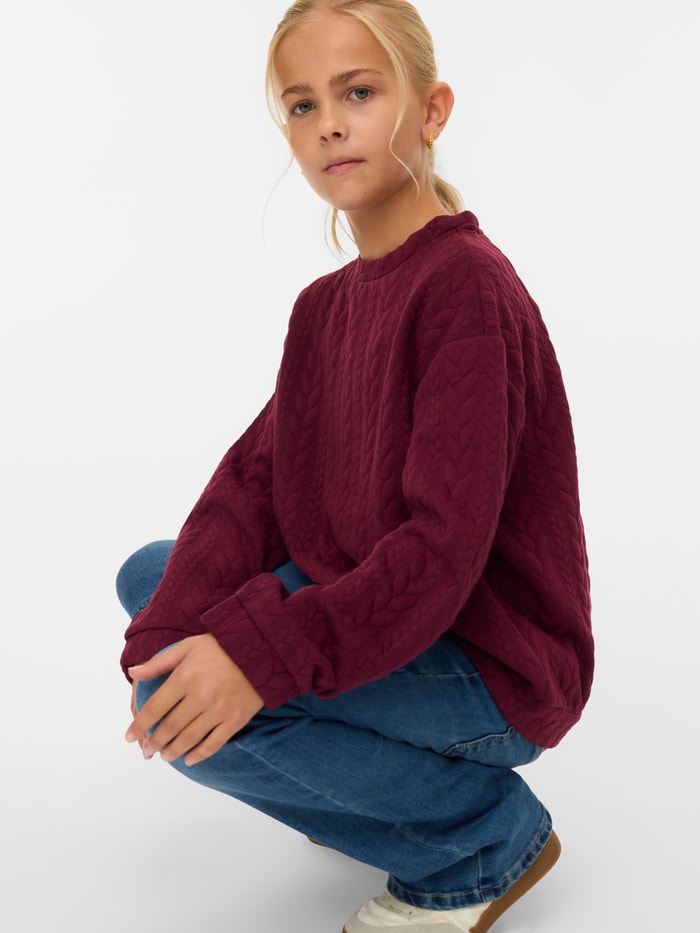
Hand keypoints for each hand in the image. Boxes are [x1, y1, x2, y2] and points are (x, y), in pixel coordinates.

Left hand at [125, 634, 263, 765]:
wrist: (263, 648)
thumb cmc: (222, 646)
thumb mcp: (188, 646)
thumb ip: (159, 662)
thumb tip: (132, 672)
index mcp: (185, 676)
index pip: (155, 707)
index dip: (139, 725)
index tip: (129, 736)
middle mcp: (201, 695)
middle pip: (170, 727)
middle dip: (154, 742)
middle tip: (146, 750)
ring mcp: (220, 709)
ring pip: (189, 738)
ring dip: (173, 751)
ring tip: (164, 756)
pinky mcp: (236, 718)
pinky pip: (214, 743)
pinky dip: (199, 754)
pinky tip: (189, 759)